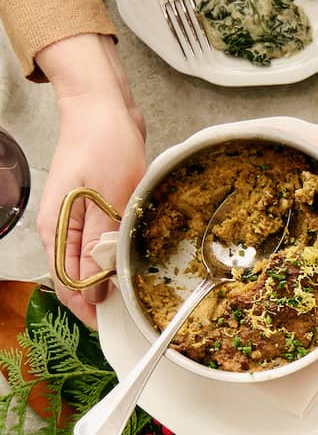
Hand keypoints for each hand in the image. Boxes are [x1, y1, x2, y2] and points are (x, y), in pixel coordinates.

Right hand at [34, 34, 145, 327]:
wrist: (103, 109)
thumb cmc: (103, 145)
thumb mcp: (107, 197)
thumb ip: (100, 245)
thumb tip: (96, 288)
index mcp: (56, 231)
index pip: (67, 287)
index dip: (92, 310)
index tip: (120, 324)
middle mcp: (61, 231)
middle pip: (78, 281)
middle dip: (105, 299)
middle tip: (140, 309)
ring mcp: (76, 223)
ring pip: (92, 266)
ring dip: (114, 278)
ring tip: (145, 290)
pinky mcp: (94, 214)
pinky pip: (103, 247)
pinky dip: (119, 257)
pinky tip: (140, 261)